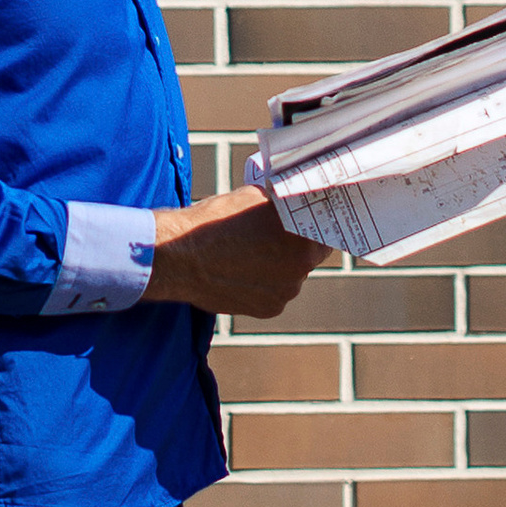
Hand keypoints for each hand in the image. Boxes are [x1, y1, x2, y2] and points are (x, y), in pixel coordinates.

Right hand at [143, 185, 326, 317]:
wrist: (180, 257)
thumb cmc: (215, 222)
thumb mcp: (254, 197)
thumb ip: (281, 204)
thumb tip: (293, 199)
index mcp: (303, 240)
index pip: (326, 232)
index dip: (316, 225)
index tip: (307, 222)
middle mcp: (300, 270)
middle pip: (309, 256)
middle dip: (296, 246)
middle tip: (276, 236)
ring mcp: (284, 293)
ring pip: (291, 276)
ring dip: (280, 267)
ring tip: (253, 254)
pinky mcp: (267, 309)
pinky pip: (275, 293)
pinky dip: (265, 284)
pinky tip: (244, 271)